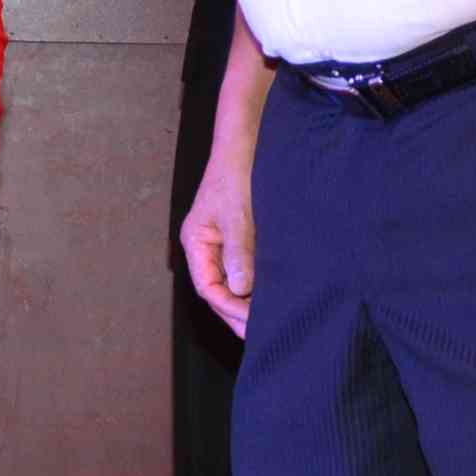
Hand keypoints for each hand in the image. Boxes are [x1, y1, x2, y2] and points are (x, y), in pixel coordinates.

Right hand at [180, 143, 256, 335]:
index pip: (208, 287)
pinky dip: (261, 285)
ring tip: (273, 320)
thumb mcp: (238, 213)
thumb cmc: (237, 172)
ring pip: (235, 283)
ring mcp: (227, 244)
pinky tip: (278, 295)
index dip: (229, 307)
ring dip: (251, 302)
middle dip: (239, 313)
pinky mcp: (246, 239)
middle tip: (265, 333)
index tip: (254, 321)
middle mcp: (209, 247)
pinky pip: (249, 270)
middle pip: (220, 291)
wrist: (250, 142)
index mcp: (197, 242)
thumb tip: (242, 290)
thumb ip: (239, 251)